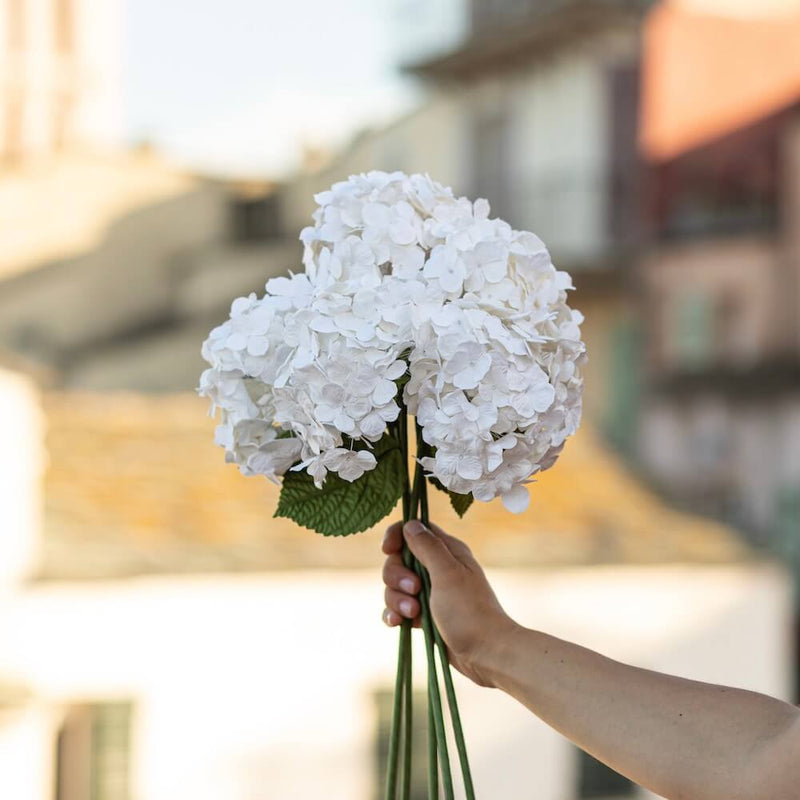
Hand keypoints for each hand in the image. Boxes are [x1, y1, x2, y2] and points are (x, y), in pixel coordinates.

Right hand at [381, 519, 515, 686]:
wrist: (487, 655)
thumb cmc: (470, 611)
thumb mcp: (447, 573)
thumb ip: (427, 547)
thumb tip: (410, 523)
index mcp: (448, 552)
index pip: (415, 530)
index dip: (397, 536)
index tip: (388, 550)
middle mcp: (438, 568)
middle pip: (399, 559)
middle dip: (397, 575)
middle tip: (414, 590)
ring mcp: (430, 593)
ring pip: (396, 586)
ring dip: (397, 599)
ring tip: (413, 613)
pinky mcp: (424, 615)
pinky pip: (398, 608)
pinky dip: (394, 614)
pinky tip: (399, 624)